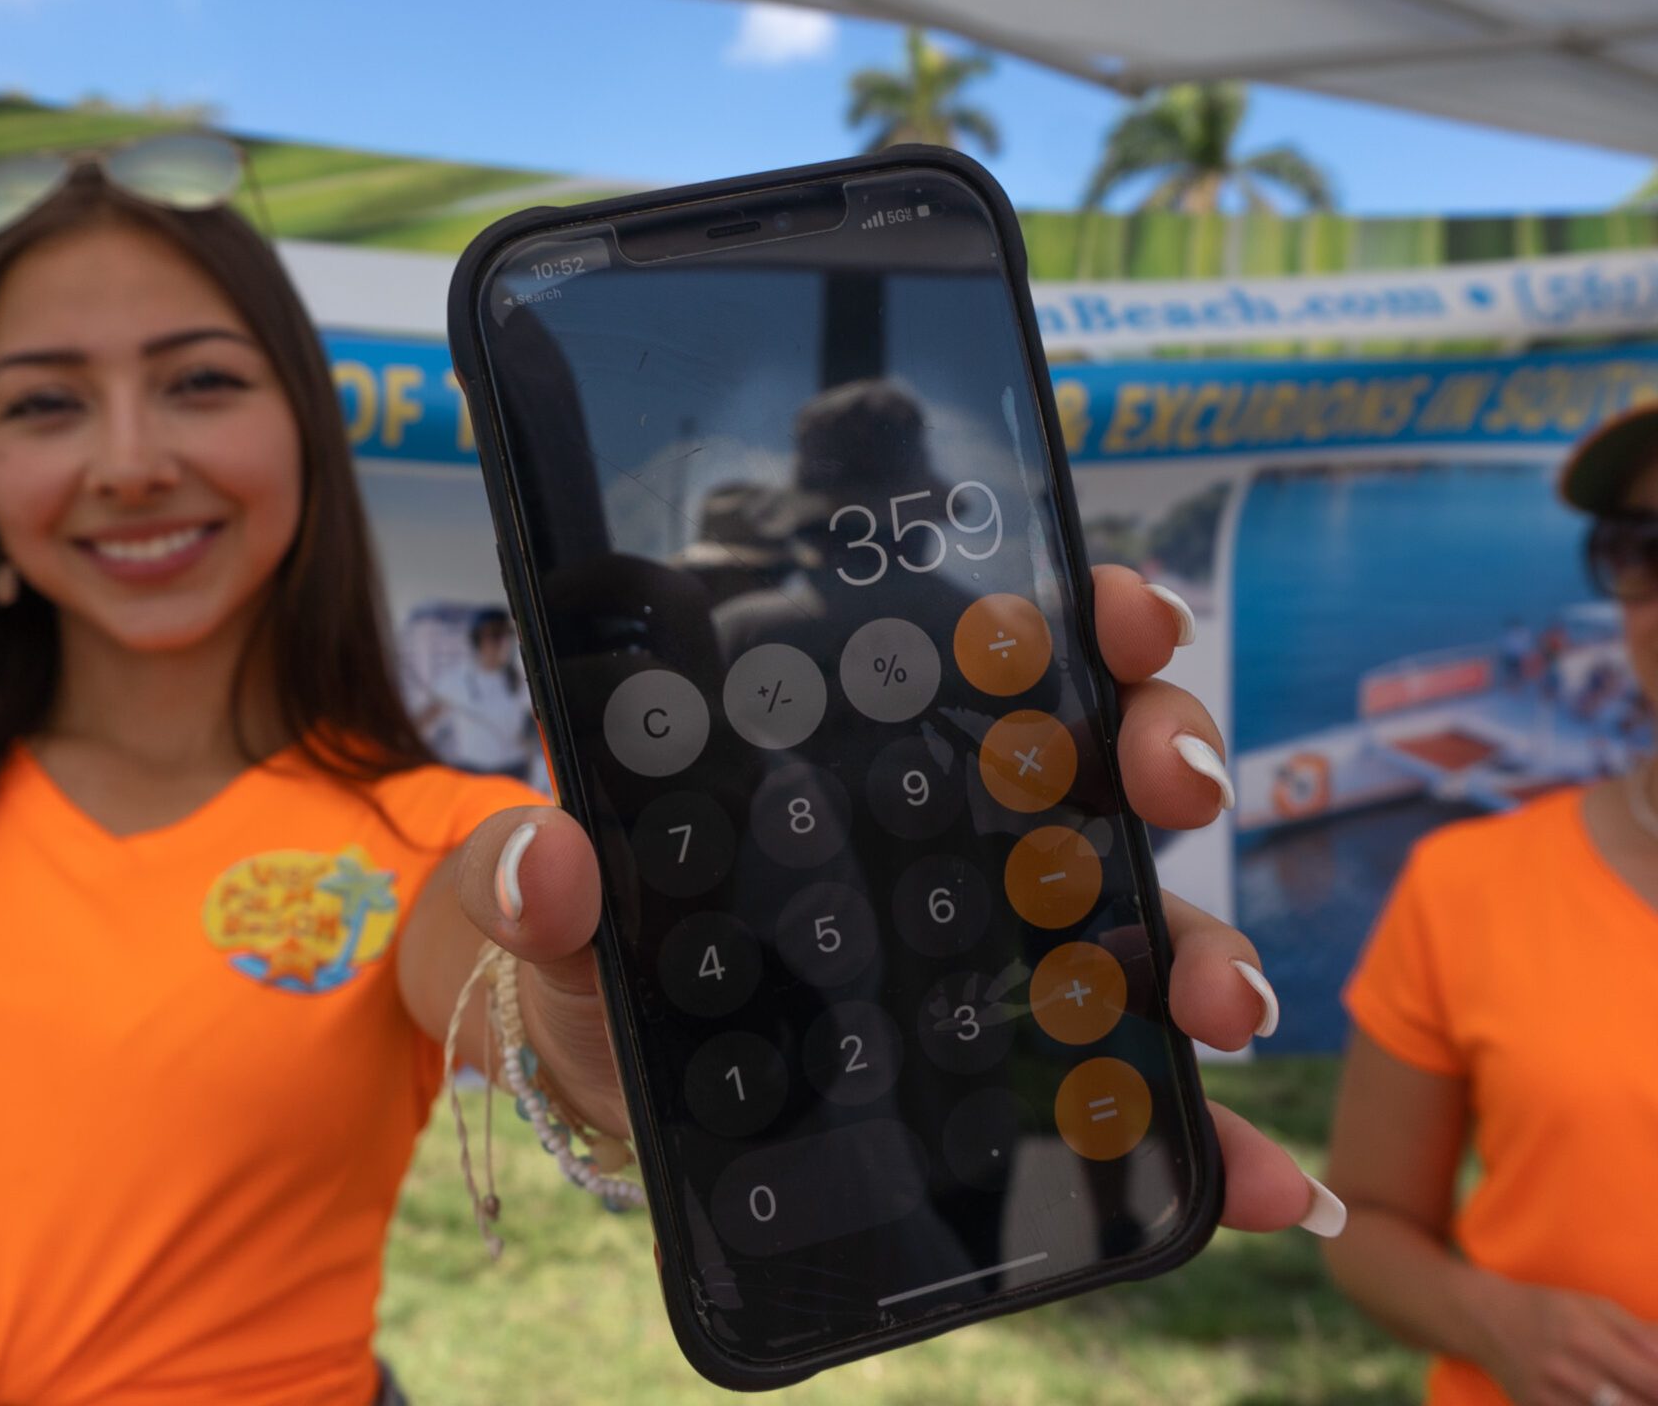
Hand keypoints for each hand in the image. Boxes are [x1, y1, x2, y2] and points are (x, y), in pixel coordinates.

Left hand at [451, 565, 1336, 1231]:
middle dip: (1163, 748)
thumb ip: (538, 872)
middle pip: (1095, 760)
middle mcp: (948, 825)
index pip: (994, 646)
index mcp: (854, 748)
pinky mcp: (1006, 1059)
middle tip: (1169, 779)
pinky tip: (1256, 1178)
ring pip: (1130, 913)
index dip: (1076, 614)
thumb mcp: (553, 901)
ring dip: (1200, 941)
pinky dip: (1197, 1127)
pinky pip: (1119, 1084)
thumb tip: (554, 864)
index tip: (1122, 618)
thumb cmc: (592, 946)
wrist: (604, 1074)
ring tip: (1216, 996)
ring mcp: (990, 940)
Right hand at [1477, 1279, 1657, 1405]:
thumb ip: (1644, 1335)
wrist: (1486, 1321)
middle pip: (1636, 1405)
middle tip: (1650, 1391)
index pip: (1652, 1380)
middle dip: (1652, 1400)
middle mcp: (1566, 1371)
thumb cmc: (1551, 1312)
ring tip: (1630, 1395)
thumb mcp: (1598, 1309)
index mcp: (1586, 1337)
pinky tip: (1607, 1402)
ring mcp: (1549, 1397)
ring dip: (1629, 1404)